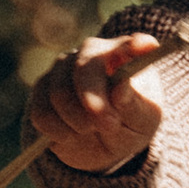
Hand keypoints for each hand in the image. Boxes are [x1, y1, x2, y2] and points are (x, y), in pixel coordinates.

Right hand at [27, 31, 169, 176]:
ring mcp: (62, 68)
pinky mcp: (41, 89)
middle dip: (94, 101)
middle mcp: (90, 53)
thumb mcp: (143, 121)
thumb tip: (121, 89)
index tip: (147, 47)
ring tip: (92, 130)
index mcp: (124, 54)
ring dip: (78, 122)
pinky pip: (42, 112)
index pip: (127, 45)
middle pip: (84, 69)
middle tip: (110, 126)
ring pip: (60, 94)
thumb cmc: (131, 124)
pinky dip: (58, 132)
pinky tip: (71, 135)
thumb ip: (135, 106)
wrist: (105, 142)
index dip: (134, 46)